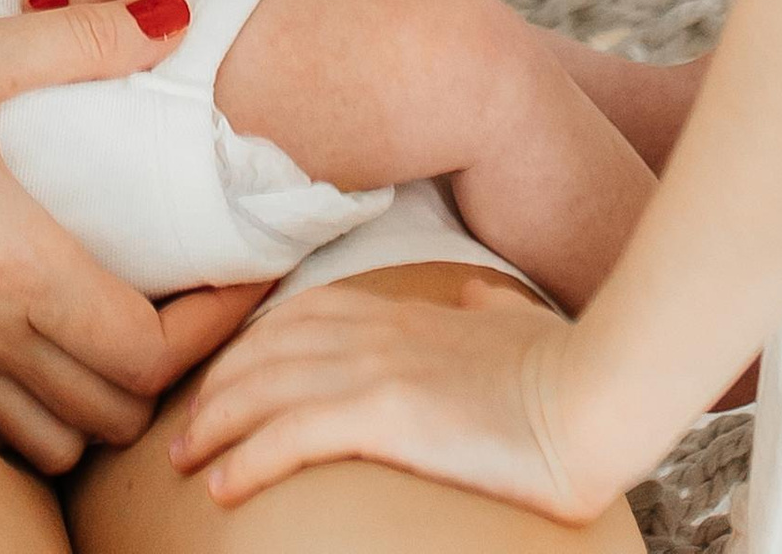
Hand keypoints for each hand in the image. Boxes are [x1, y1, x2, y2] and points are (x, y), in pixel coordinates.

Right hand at [0, 0, 262, 467]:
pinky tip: (44, 315)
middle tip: (202, 283)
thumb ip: (81, 40)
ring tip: (133, 306)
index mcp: (11, 265)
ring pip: (56, 431)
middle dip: (178, 363)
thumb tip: (180, 15)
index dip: (219, 323)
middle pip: (118, 410)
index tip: (246, 266)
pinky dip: (39, 394)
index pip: (151, 353)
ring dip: (107, 390)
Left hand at [171, 274, 606, 516]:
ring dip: (217, 424)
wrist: (595, 394)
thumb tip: (472, 297)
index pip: (300, 318)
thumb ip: (481, 308)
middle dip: (218, 388)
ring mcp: (378, 367)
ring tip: (187, 458)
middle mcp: (378, 331)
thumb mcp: (513, 321)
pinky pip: (293, 433)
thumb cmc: (564, 365)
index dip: (252, 347)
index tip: (226, 380)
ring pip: (267, 388)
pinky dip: (249, 456)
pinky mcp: (386, 411)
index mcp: (402, 312)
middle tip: (186, 429)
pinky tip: (224, 484)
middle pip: (268, 351)